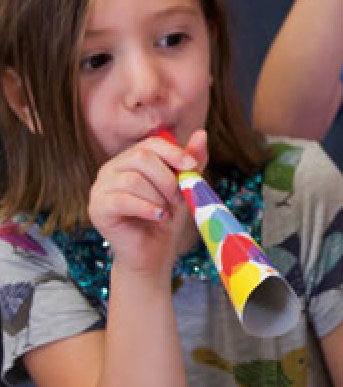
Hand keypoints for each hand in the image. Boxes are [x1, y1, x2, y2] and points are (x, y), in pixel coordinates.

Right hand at [87, 130, 208, 276]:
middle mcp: (111, 169)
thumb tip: (202, 133)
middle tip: (177, 199)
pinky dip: (146, 208)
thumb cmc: (167, 217)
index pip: (151, 144)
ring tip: (165, 212)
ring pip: (133, 179)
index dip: (174, 153)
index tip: (192, 167)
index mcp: (130, 160)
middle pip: (142, 157)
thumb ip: (191, 161)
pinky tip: (158, 216)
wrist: (154, 252)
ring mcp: (100, 188)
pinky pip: (123, 200)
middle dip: (167, 179)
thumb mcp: (184, 186)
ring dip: (158, 197)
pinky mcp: (97, 208)